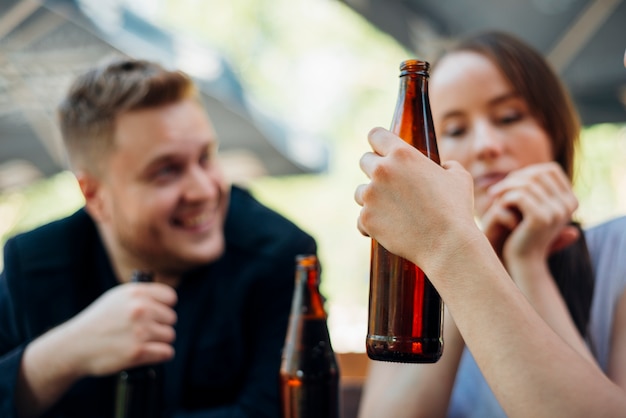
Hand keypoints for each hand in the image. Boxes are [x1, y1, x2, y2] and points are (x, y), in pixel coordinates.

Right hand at [64, 282, 177, 375]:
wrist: (74, 346)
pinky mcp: (138, 352)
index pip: (170, 297)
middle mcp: (140, 309)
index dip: (164, 307)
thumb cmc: (98, 321)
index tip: (156, 314)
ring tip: (141, 342)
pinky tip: (147, 353)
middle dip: (160, 325)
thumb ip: (142, 295)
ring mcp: (140, 331)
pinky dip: (160, 355)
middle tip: (142, 331)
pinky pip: (166, 352)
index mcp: (135, 293)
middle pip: (171, 318)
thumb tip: (169, 299)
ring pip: (169, 336)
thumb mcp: (117, 298)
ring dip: (159, 341)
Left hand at [355, 127, 475, 270]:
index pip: (376, 135)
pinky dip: (371, 224)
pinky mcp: (366, 218)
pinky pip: (361, 219)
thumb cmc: (456, 210)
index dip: (379, 142)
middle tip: (390, 184)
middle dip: (375, 170)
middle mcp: (382, 171)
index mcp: (402, 154)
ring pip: (360, 191)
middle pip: (364, 161)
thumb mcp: (459, 177)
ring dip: (372, 198)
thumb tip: (443, 166)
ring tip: (391, 210)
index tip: (381, 150)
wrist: (447, 245)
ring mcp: (371, 195)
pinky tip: (386, 228)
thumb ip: (447, 165)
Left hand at [480, 162, 578, 265]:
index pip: (550, 170)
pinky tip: (497, 205)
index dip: (527, 172)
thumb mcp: (534, 208)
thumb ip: (537, 189)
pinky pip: (519, 196)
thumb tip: (531, 169)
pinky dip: (505, 197)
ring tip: (493, 197)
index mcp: (571, 200)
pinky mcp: (541, 218)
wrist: (523, 261)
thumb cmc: (523, 232)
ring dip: (505, 187)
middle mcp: (568, 204)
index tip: (510, 183)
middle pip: (538, 174)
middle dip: (513, 179)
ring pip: (527, 183)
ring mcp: (556, 211)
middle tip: (496, 191)